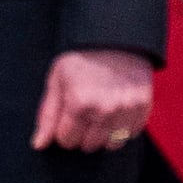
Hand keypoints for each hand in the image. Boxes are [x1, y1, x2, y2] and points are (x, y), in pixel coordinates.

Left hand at [33, 48, 154, 154]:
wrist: (115, 37)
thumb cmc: (82, 58)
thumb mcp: (57, 80)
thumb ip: (48, 115)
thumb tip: (39, 145)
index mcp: (79, 102)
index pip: (66, 140)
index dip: (63, 129)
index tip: (67, 115)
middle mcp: (105, 110)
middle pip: (88, 145)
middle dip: (82, 133)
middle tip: (83, 112)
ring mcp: (127, 110)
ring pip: (111, 144)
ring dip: (103, 134)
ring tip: (99, 113)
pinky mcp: (143, 107)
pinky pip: (131, 134)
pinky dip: (122, 128)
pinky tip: (116, 111)